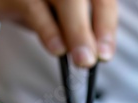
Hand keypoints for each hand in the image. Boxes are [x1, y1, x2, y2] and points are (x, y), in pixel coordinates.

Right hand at [0, 0, 117, 66]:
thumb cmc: (30, 5)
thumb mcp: (57, 17)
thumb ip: (74, 30)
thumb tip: (94, 53)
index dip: (107, 24)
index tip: (106, 53)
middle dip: (97, 28)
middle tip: (94, 61)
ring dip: (77, 32)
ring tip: (83, 61)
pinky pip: (33, 7)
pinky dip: (48, 30)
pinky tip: (57, 49)